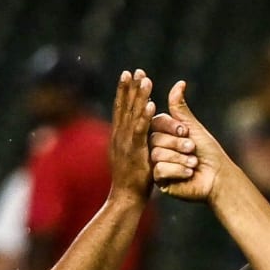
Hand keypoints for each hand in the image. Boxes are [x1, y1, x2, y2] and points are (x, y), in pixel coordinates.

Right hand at [108, 70, 156, 201]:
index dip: (124, 91)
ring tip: (145, 80)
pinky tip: (150, 105)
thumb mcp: (132, 160)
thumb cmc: (132, 184)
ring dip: (139, 96)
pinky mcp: (134, 153)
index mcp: (119, 137)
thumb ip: (134, 145)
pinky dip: (144, 117)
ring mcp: (125, 144)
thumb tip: (137, 136)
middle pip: (124, 107)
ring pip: (132, 115)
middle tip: (135, 69)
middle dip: (130, 87)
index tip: (128, 74)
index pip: (121, 109)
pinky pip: (140, 132)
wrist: (126, 200)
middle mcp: (119, 137)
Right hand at [149, 80, 228, 202]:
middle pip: (155, 140)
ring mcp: (156, 164)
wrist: (218, 177)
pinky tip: (189, 174)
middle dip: (178, 145)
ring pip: (157, 155)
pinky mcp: (159, 180)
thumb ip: (181, 107)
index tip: (186, 132)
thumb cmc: (208, 152)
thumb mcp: (193, 127)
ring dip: (180, 158)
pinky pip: (159, 170)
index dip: (171, 127)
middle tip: (193, 150)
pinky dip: (178, 171)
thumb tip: (180, 82)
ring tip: (194, 163)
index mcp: (162, 133)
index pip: (156, 123)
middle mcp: (156, 147)